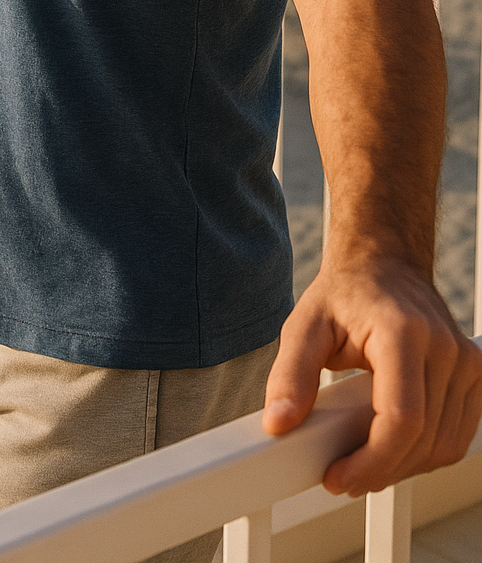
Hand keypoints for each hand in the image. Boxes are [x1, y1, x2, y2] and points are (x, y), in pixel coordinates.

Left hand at [263, 256, 481, 494]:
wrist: (383, 264)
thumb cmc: (345, 293)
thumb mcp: (305, 326)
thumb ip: (290, 374)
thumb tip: (279, 422)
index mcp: (402, 332)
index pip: (402, 419)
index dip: (371, 461)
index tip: (337, 477)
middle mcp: (443, 347)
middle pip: (424, 440)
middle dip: (380, 470)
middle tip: (342, 475)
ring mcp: (466, 361)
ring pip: (444, 446)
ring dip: (403, 467)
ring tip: (363, 461)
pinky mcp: (475, 374)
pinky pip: (457, 435)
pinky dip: (425, 453)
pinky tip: (392, 447)